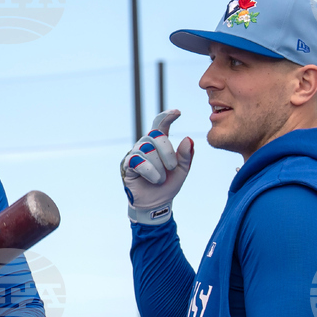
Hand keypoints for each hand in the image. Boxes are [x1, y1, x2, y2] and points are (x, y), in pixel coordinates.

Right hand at [120, 109, 193, 224]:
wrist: (156, 204)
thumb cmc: (168, 185)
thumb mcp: (182, 170)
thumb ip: (186, 155)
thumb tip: (188, 138)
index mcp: (158, 144)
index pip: (160, 124)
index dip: (167, 117)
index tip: (177, 113)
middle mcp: (145, 145)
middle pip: (155, 135)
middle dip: (168, 152)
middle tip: (172, 167)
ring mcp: (135, 154)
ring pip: (148, 150)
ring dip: (159, 168)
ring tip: (160, 179)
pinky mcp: (127, 166)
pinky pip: (138, 161)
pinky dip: (150, 171)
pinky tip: (153, 179)